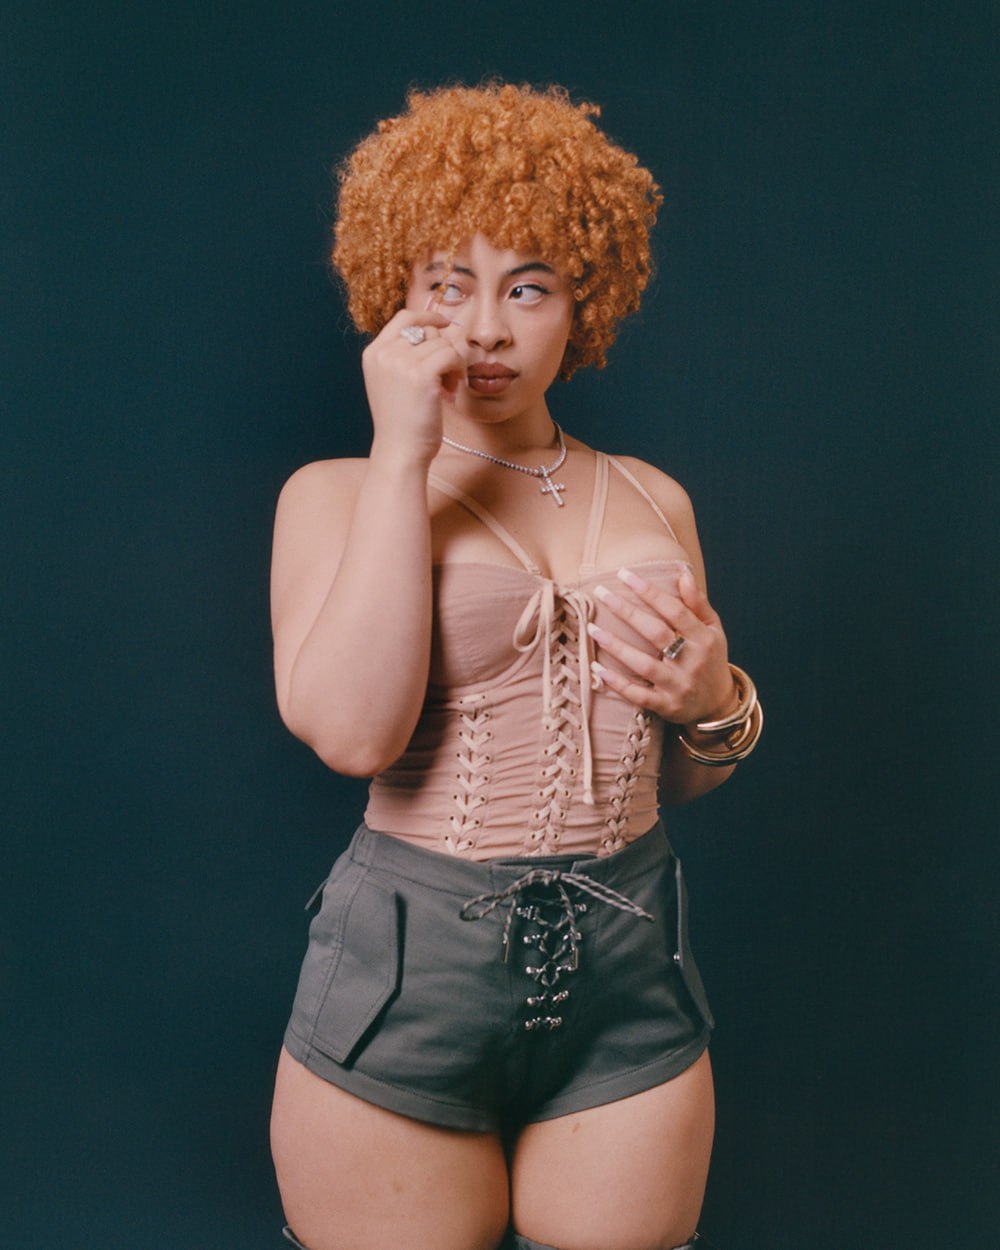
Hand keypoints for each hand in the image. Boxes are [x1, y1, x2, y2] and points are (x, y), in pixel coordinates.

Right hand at [361, 309, 469, 465]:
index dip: (428, 316)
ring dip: (452, 364)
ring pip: (443, 343)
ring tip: (446, 388)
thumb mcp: (392, 382)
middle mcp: (384, 354)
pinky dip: (457, 371)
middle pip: (427, 330)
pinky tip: (450, 390)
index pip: (404, 317)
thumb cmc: (402, 423)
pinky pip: (451, 355)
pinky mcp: (421, 375)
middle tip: (445, 377)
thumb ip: (402, 355)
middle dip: (442, 350)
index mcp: (373, 354)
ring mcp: (401, 363)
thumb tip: (435, 328)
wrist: (400, 452)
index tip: (445, 324)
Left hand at [587, 564, 735, 724]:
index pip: (674, 610)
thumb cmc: (710, 658)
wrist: (719, 705)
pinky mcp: (666, 706)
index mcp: (704, 638)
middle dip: (626, 611)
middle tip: (600, 592)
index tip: (625, 574)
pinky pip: (639, 695)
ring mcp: (678, 685)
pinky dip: (617, 683)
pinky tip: (596, 668)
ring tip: (591, 628)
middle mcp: (692, 661)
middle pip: (656, 633)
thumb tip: (682, 570)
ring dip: (616, 646)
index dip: (649, 591)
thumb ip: (697, 601)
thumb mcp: (712, 629)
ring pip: (644, 664)